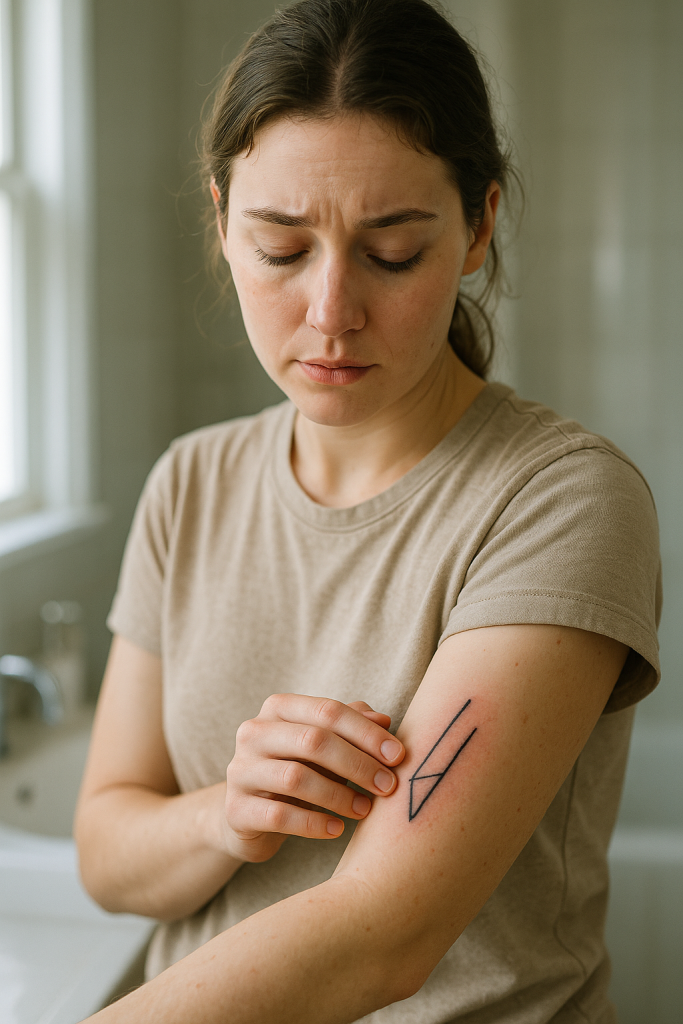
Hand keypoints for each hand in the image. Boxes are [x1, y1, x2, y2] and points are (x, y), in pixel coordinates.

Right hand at [220, 695, 404, 863]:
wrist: (249, 815)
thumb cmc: (297, 770)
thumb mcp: (324, 746)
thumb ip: (351, 728)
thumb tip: (384, 719)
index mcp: (278, 708)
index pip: (328, 711)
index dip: (366, 732)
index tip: (399, 755)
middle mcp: (254, 732)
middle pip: (313, 740)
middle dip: (357, 763)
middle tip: (388, 786)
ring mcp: (240, 770)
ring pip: (295, 778)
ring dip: (339, 795)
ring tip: (365, 809)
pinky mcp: (236, 809)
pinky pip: (279, 816)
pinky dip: (314, 823)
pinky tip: (338, 829)